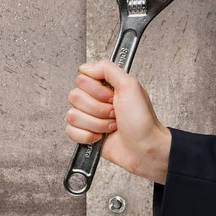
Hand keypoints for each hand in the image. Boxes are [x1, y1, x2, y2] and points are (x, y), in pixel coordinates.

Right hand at [65, 60, 171, 184]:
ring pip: (72, 115)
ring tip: (112, 126)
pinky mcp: (84, 134)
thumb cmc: (142, 120)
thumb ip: (107, 69)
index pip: (81, 80)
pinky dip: (87, 136)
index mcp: (104, 86)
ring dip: (96, 123)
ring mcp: (88, 118)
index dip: (96, 91)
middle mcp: (94, 100)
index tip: (112, 97)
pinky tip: (100, 136)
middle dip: (98, 109)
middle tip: (115, 113)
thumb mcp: (130, 86)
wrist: (145, 148)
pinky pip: (70, 131)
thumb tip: (86, 67)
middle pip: (74, 97)